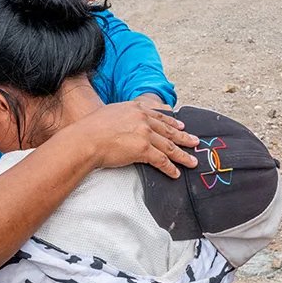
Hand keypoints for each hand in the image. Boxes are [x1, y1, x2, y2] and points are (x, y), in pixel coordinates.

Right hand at [71, 101, 198, 178]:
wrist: (86, 138)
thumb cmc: (91, 128)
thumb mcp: (110, 113)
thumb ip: (122, 116)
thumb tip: (124, 123)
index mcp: (136, 109)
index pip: (159, 116)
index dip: (172, 122)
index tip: (181, 126)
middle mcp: (143, 119)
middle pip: (168, 130)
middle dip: (183, 137)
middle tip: (195, 142)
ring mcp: (144, 133)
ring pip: (169, 146)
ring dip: (182, 155)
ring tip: (192, 162)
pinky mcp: (143, 149)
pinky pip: (161, 160)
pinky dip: (170, 168)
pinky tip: (176, 173)